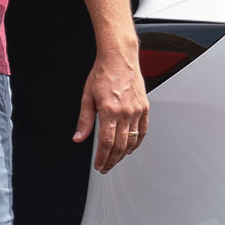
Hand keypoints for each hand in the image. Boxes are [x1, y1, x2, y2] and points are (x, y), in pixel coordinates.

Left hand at [73, 50, 148, 173]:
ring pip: (132, 141)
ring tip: (115, 160)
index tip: (98, 166)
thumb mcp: (87, 96)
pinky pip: (143, 131)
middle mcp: (125, 112)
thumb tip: (79, 137)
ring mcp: (137, 110)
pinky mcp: (144, 107)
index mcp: (109, 110)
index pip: (106, 143)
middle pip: (120, 146)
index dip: (102, 158)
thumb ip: (84, 120)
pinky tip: (130, 148)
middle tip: (105, 167)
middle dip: (112, 161)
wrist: (120, 58)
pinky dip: (137, 143)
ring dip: (123, 154)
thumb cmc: (103, 73)